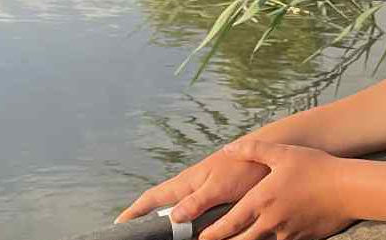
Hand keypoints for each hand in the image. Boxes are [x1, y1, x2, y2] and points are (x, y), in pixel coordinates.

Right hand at [114, 148, 268, 224]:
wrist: (267, 154)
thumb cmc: (243, 167)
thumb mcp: (219, 186)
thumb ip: (197, 201)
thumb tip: (172, 218)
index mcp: (187, 182)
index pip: (153, 198)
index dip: (135, 211)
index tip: (118, 223)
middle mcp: (192, 186)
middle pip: (162, 205)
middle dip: (146, 218)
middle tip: (134, 233)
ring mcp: (203, 190)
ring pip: (179, 210)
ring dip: (168, 222)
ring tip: (158, 234)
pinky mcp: (217, 196)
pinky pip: (196, 213)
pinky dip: (189, 223)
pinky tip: (190, 232)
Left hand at [198, 140, 354, 239]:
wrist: (346, 189)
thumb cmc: (314, 167)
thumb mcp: (281, 152)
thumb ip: (252, 150)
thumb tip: (228, 149)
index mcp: (262, 200)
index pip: (229, 223)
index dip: (212, 232)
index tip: (200, 236)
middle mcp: (270, 221)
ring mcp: (285, 233)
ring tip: (237, 239)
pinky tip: (270, 236)